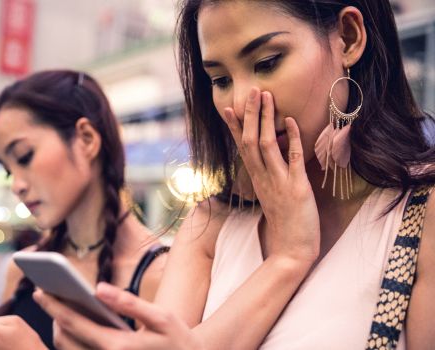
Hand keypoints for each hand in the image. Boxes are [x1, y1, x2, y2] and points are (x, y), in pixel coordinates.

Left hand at [34, 283, 203, 349]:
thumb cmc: (178, 341)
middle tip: (46, 294)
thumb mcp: (161, 318)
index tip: (39, 290)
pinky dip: (72, 339)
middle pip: (64, 340)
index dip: (54, 306)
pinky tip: (77, 322)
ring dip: (60, 329)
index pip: (74, 324)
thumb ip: (129, 303)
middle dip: (52, 317)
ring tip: (60, 306)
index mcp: (116, 347)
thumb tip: (99, 288)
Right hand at [225, 88, 319, 263]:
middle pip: (251, 141)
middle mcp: (263, 178)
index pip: (242, 148)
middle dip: (251, 114)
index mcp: (257, 180)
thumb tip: (272, 161)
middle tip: (251, 90)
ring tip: (266, 97)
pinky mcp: (297, 189)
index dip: (235, 127)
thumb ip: (269, 178)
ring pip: (266, 145)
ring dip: (265, 119)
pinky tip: (291, 121)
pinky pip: (293, 160)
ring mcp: (279, 183)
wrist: (291, 252)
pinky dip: (292, 139)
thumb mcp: (272, 197)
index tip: (227, 108)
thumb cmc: (284, 226)